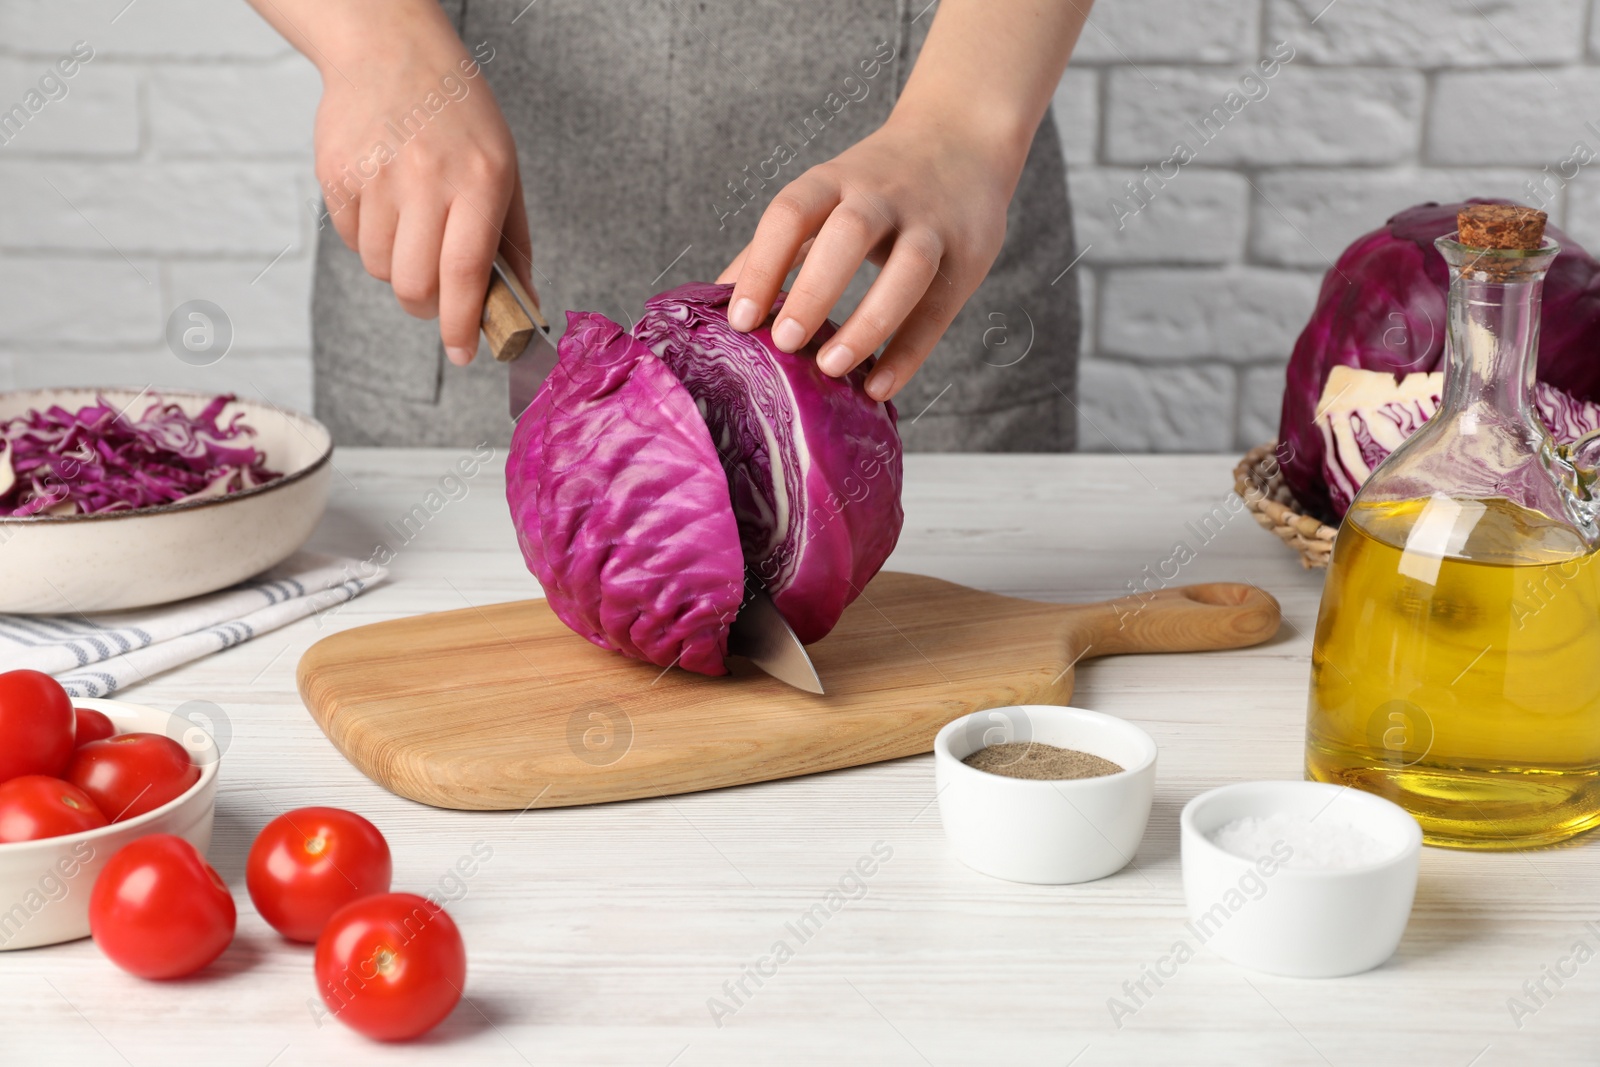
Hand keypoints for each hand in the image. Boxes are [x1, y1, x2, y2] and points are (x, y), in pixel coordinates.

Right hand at [311, 19, 530, 364]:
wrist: (390, 49)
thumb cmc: (459, 116)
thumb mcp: (505, 171)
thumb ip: (512, 245)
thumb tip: (521, 310)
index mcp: (479, 179)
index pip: (465, 274)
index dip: (461, 324)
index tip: (463, 352)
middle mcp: (426, 178)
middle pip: (415, 285)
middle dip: (426, 306)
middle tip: (435, 296)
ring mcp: (375, 175)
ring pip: (379, 268)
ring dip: (396, 267)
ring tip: (412, 226)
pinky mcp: (336, 173)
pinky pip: (349, 238)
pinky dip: (368, 237)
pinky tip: (384, 199)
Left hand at [717, 113, 1016, 401]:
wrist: (962, 135)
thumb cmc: (876, 185)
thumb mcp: (826, 195)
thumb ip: (779, 245)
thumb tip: (717, 300)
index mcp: (835, 180)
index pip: (792, 213)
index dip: (762, 264)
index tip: (740, 320)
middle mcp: (882, 194)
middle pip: (849, 234)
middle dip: (814, 289)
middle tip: (785, 343)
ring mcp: (929, 221)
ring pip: (907, 267)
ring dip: (869, 321)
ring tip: (832, 367)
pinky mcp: (967, 253)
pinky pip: (938, 307)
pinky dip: (909, 352)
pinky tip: (880, 387)